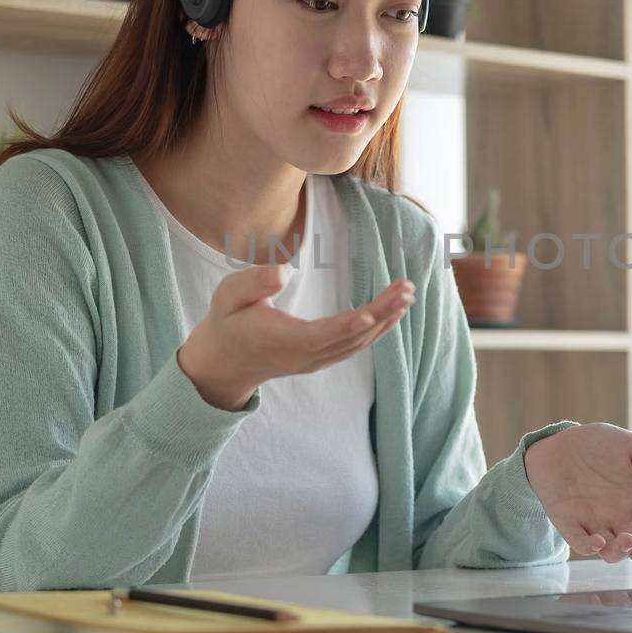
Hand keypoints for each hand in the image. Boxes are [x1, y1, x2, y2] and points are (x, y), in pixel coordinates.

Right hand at [178, 264, 414, 410]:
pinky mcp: (321, 358)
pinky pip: (355, 346)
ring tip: (406, 295)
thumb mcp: (228, 295)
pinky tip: (392, 314)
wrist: (224, 360)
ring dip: (385, 320)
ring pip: (357, 343)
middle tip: (405, 289)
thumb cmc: (227, 321)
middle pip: (350, 337)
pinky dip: (377, 330)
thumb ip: (252, 283)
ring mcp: (315, 360)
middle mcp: (305, 355)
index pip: (320, 335)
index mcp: (282, 340)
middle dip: (380, 313)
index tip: (371, 314)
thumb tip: (280, 272)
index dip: (347, 326)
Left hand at [523, 423, 631, 571]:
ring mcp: (595, 523)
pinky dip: (590, 547)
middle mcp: (620, 519)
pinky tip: (597, 541)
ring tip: (627, 540)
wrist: (563, 441)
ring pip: (612, 552)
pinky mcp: (569, 522)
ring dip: (621, 551)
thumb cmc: (603, 445)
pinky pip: (580, 543)